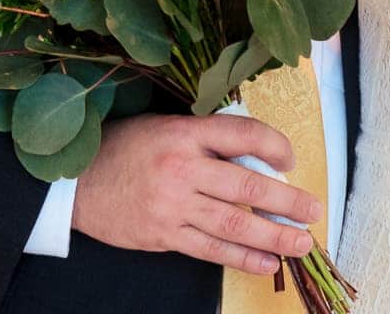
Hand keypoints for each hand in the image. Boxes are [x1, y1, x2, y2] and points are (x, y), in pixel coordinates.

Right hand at [68, 113, 321, 276]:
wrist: (75, 183)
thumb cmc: (123, 148)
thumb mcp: (162, 127)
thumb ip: (204, 139)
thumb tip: (255, 158)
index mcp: (182, 133)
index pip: (241, 134)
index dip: (273, 145)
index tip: (290, 159)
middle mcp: (180, 168)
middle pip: (247, 186)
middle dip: (287, 201)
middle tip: (314, 210)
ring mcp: (172, 206)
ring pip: (235, 225)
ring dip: (274, 236)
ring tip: (301, 242)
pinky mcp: (165, 235)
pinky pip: (212, 250)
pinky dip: (243, 258)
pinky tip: (267, 262)